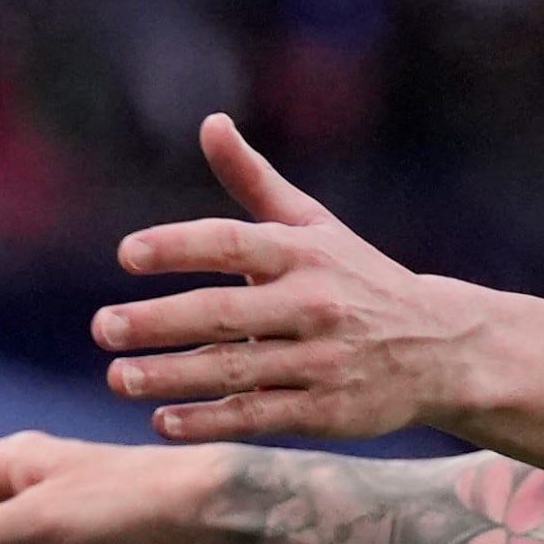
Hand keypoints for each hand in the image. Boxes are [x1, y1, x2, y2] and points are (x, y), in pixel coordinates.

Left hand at [92, 116, 499, 442]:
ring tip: (118, 378)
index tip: (127, 254)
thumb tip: (211, 122)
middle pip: (223, 313)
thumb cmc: (358, 280)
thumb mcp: (314, 226)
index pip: (232, 244)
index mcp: (304, 253)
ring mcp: (320, 361)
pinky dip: (209, 421)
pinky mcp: (325, 412)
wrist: (441, 349)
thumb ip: (254, 181)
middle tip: (102, 328)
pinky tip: (162, 422)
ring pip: (234, 370)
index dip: (179, 246)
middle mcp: (312, 305)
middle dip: (158, 321)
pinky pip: (257, 416)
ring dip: (171, 377)